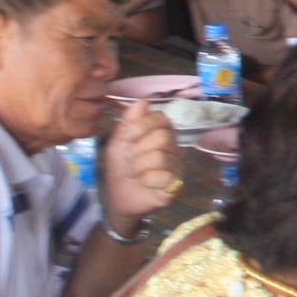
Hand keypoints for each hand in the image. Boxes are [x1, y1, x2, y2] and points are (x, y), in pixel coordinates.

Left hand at [98, 96, 184, 227]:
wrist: (118, 196)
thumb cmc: (121, 166)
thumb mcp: (118, 141)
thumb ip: (129, 120)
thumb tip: (143, 101)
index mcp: (161, 131)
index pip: (161, 117)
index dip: (141, 126)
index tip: (127, 138)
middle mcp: (173, 146)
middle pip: (162, 137)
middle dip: (138, 150)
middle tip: (130, 160)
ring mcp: (177, 166)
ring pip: (161, 157)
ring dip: (139, 167)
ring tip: (135, 173)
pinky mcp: (176, 185)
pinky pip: (164, 177)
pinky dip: (147, 180)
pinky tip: (144, 183)